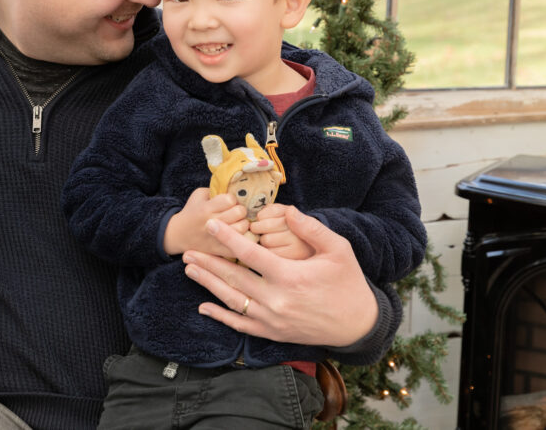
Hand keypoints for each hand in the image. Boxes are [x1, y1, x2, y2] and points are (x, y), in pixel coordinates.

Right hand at [163, 187, 248, 255]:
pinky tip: (238, 236)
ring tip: (238, 224)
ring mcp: (215, 238)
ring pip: (241, 229)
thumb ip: (214, 190)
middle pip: (238, 212)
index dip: (232, 199)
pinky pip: (238, 245)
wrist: (178, 235)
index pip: (230, 199)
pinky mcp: (218, 250)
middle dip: (240, 211)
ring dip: (243, 224)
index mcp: (205, 208)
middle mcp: (211, 223)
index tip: (229, 203)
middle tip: (236, 213)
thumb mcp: (198, 195)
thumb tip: (234, 188)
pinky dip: (242, 240)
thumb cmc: (191, 212)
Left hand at [182, 205, 376, 347]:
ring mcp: (272, 320)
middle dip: (208, 262)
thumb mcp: (338, 250)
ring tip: (189, 268)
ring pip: (232, 300)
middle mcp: (276, 300)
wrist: (358, 325)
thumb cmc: (348, 283)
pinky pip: (240, 324)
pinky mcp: (272, 333)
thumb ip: (311, 229)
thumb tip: (288, 211)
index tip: (210, 225)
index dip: (228, 238)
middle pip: (233, 278)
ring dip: (208, 284)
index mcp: (290, 276)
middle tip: (186, 249)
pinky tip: (203, 306)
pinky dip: (220, 316)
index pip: (250, 254)